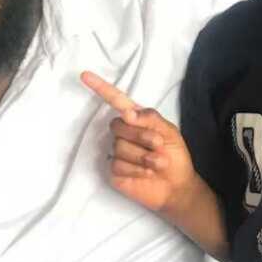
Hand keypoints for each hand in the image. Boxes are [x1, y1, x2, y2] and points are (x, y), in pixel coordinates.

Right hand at [81, 70, 196, 213]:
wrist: (176, 186)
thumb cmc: (175, 156)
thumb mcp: (170, 132)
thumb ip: (151, 119)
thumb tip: (127, 113)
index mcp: (136, 119)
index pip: (116, 100)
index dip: (101, 88)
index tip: (85, 75)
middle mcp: (123, 133)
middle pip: (119, 125)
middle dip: (141, 136)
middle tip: (158, 145)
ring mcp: (116, 151)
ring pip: (120, 148)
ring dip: (143, 157)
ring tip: (156, 164)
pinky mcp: (114, 170)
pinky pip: (118, 165)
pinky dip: (137, 170)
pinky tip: (146, 173)